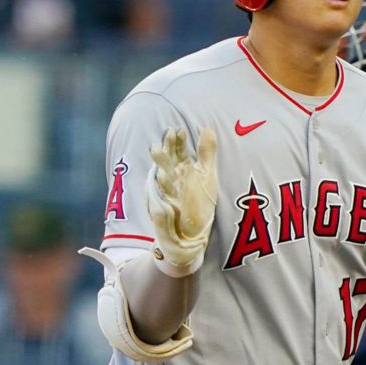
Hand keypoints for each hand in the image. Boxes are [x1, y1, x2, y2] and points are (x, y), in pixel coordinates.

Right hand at [147, 127, 217, 276]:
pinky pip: (162, 199)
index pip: (178, 154)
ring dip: (160, 166)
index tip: (178, 130)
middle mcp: (173, 183)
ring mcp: (168, 197)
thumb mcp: (207, 176)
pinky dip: (161, 191)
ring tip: (157, 151)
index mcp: (182, 172)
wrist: (191, 236)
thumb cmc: (198, 203)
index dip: (178, 143)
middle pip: (168, 163)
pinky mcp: (165, 213)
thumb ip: (206, 153)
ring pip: (163, 179)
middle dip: (166, 150)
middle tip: (166, 135)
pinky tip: (160, 179)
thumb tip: (208, 128)